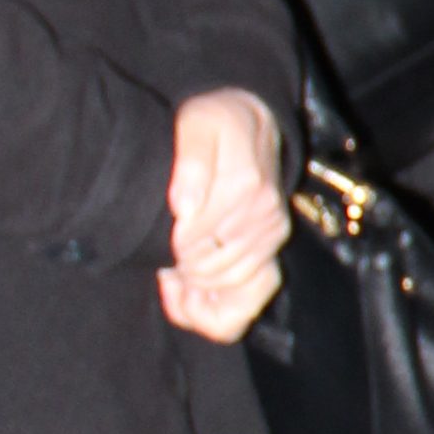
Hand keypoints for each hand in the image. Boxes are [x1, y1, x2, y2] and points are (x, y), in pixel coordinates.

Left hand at [163, 89, 287, 345]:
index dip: (168, 243)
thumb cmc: (216, 124)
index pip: (194, 240)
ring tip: (172, 262)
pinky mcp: (272, 252)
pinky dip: (211, 309)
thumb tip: (186, 207)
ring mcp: (272, 236)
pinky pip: (244, 304)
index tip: (160, 229)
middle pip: (205, 266)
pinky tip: (187, 290)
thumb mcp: (197, 123)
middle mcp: (265, 215)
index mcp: (246, 186)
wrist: (253, 124)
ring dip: (191, 283)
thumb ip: (192, 161)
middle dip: (177, 262)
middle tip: (160, 247)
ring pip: (223, 286)